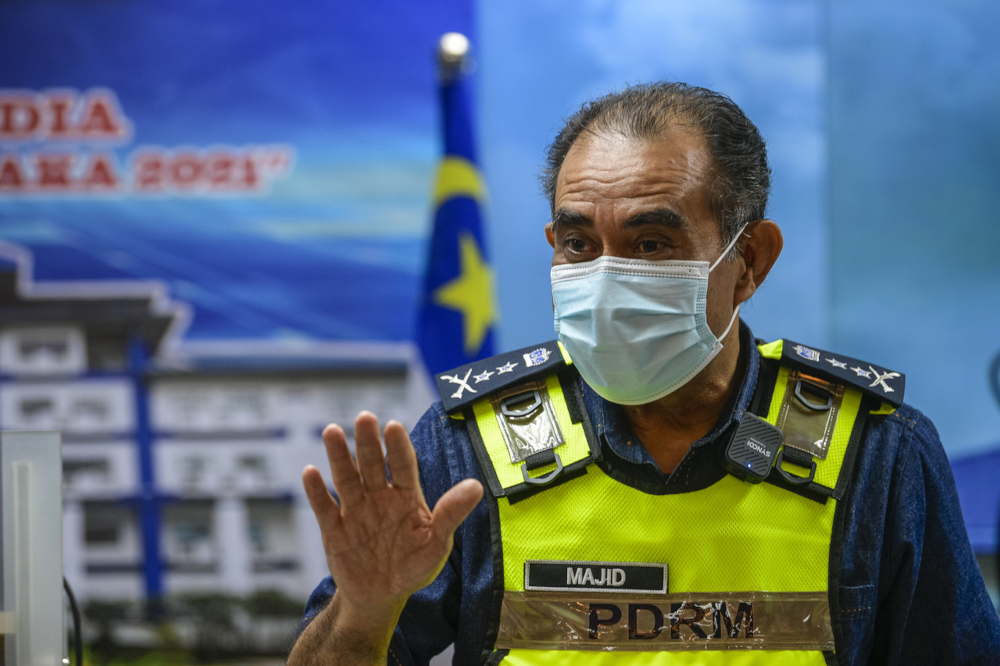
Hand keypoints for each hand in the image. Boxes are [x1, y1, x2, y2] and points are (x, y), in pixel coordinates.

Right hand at [301, 411, 483, 624]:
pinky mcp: (333, 529)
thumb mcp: (437, 543)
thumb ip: (451, 513)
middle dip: (368, 442)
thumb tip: (476, 486)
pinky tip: (310, 472)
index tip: (394, 426)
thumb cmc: (413, 566)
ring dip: (339, 456)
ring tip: (333, 431)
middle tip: (365, 418)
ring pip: (346, 478)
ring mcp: (354, 510)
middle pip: (372, 464)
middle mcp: (379, 496)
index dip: (399, 447)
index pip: (403, 465)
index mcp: (405, 496)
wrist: (381, 597)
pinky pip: (324, 507)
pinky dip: (316, 491)